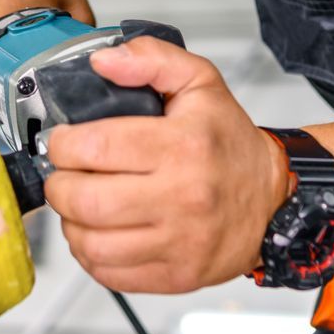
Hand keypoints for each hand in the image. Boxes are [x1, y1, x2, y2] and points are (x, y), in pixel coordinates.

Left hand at [42, 36, 290, 292]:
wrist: (273, 199)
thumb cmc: (229, 143)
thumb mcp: (199, 82)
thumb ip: (150, 58)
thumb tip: (103, 61)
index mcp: (182, 145)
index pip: (93, 148)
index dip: (62, 144)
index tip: (64, 142)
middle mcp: (182, 196)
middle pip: (84, 201)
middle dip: (60, 185)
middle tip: (67, 175)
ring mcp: (180, 242)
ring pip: (91, 244)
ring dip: (71, 223)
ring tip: (81, 204)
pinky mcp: (178, 275)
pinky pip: (110, 274)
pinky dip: (91, 255)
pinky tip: (99, 232)